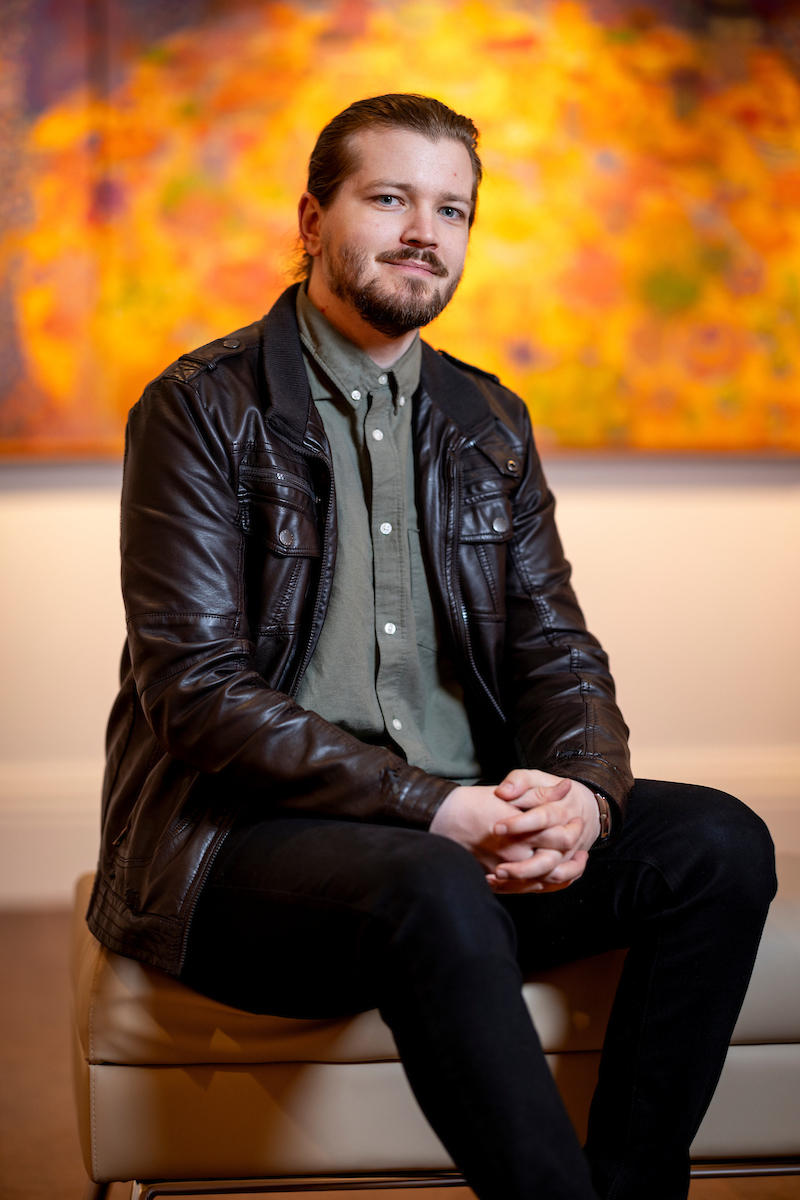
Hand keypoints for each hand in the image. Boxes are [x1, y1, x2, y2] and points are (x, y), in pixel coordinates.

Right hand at [428, 771, 598, 894]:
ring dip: (565, 871)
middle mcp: (514, 853)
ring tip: (576, 860)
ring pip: (545, 879)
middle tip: (577, 838)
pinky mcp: (498, 881)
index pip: (559, 836)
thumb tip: (566, 787)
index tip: (576, 819)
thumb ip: (538, 793)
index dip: (572, 828)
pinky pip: (529, 889)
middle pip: (556, 860)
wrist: (439, 823)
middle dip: (572, 851)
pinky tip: (553, 872)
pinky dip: (547, 883)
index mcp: (518, 830)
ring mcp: (506, 869)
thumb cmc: (470, 804)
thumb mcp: (504, 794)